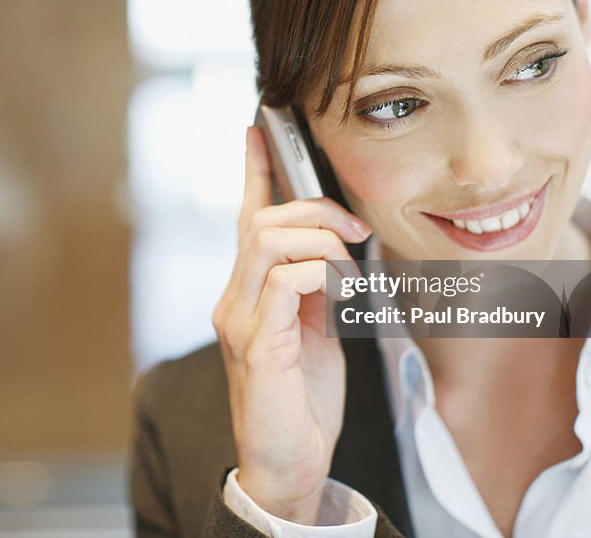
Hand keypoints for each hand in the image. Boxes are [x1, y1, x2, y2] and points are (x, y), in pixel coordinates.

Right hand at [212, 125, 370, 524]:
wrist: (288, 462)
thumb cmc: (302, 399)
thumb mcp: (316, 331)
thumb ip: (318, 289)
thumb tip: (339, 250)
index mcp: (251, 291)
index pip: (248, 219)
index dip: (254, 171)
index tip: (259, 129)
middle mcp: (235, 298)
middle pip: (261, 221)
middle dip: (313, 208)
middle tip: (356, 229)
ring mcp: (240, 321)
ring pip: (268, 241)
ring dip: (320, 240)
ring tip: (351, 266)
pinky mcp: (256, 346)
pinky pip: (284, 282)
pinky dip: (321, 274)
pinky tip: (342, 295)